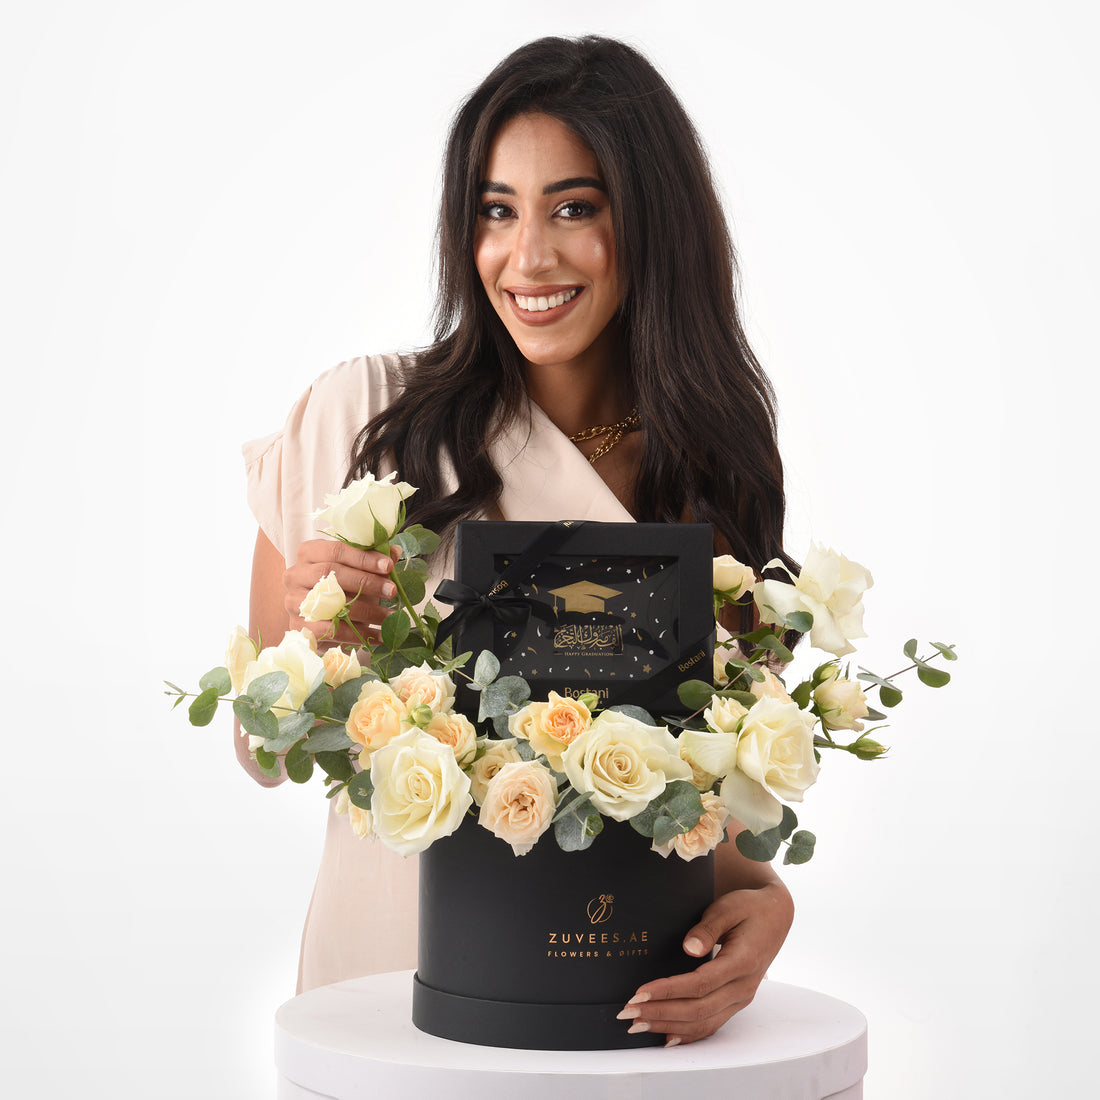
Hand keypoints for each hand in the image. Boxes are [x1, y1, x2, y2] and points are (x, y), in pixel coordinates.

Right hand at [283, 538, 399, 646]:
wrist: (319, 620)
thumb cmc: (340, 588)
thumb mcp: (356, 571)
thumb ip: (373, 561)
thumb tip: (395, 552)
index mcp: (308, 552)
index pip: (337, 550)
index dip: (364, 557)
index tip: (388, 566)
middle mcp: (295, 574)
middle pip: (332, 573)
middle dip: (367, 582)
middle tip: (392, 591)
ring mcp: (293, 601)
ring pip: (332, 603)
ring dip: (367, 611)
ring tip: (390, 615)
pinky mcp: (298, 626)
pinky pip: (331, 630)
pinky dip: (358, 634)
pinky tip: (378, 635)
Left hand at [616, 881, 793, 1046]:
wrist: (775, 916)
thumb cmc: (749, 908)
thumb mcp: (728, 907)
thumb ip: (708, 928)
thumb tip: (688, 948)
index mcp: (743, 962)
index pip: (700, 984)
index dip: (668, 990)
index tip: (639, 992)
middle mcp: (744, 987)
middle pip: (698, 1009)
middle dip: (660, 1012)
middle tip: (628, 1013)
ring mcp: (741, 997)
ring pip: (704, 1022)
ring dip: (669, 1025)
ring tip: (638, 1025)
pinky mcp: (736, 1001)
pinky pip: (712, 1024)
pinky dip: (688, 1033)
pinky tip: (666, 1036)